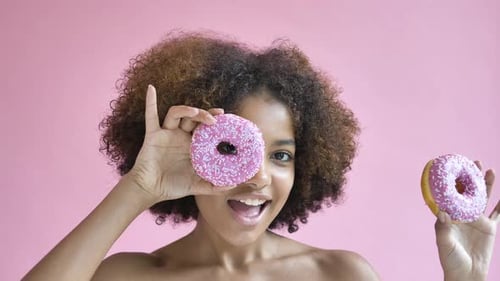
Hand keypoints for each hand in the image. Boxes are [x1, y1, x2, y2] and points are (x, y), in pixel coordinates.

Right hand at [122, 85, 231, 204]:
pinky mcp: (153, 135)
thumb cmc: (172, 187)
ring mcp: (166, 134)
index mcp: (192, 145)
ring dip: (186, 110)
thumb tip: (232, 186)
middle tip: (216, 117)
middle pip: (193, 118)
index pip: (205, 128)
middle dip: (204, 115)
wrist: (149, 190)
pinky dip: (151, 102)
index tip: (225, 117)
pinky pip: (151, 116)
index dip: (214, 120)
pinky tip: (152, 89)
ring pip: (176, 114)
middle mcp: (180, 136)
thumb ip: (213, 186)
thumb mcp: (197, 186)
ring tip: (196, 113)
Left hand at [435, 161, 498, 280]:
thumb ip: (443, 228)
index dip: (451, 181)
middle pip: (467, 191)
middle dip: (470, 177)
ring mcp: (477, 220)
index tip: (452, 167)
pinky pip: (497, 213)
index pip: (449, 195)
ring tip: (488, 170)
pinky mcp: (489, 228)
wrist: (467, 274)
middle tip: (473, 162)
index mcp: (449, 216)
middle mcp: (463, 215)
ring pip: (483, 198)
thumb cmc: (450, 259)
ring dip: (486, 184)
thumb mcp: (444, 243)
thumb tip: (442, 212)